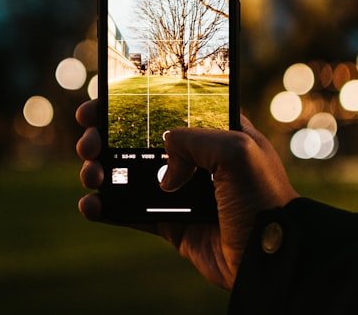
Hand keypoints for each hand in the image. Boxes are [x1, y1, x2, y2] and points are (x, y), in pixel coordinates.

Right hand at [75, 99, 298, 288]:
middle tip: (88, 140)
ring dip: (101, 170)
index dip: (132, 102)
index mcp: (216, 132)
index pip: (167, 107)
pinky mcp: (171, 224)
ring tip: (92, 173)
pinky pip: (131, 212)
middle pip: (139, 138)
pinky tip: (91, 204)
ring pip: (129, 173)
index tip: (101, 99)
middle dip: (105, 135)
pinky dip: (107, 208)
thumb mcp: (236, 150)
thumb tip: (164, 157)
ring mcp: (181, 191)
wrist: (269, 257)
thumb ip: (194, 139)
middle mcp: (196, 159)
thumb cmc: (263, 198)